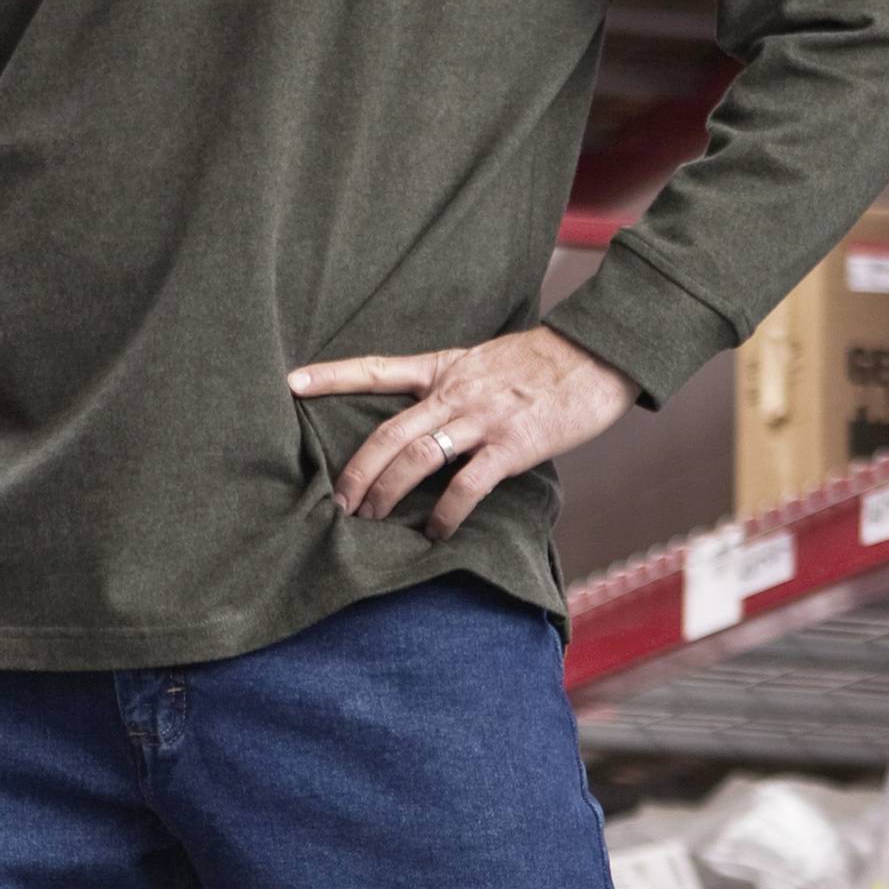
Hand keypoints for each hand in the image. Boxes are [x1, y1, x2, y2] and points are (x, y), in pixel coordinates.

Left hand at [289, 327, 639, 541]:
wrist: (598, 356)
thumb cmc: (543, 364)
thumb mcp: (484, 362)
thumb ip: (450, 388)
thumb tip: (422, 423)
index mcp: (444, 368)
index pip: (377, 369)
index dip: (331, 376)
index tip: (290, 383)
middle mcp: (455, 392)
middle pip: (387, 432)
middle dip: (354, 471)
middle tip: (334, 503)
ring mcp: (483, 418)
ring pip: (416, 457)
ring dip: (386, 493)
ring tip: (369, 520)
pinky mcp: (512, 444)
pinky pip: (467, 484)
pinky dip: (445, 513)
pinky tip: (433, 532)